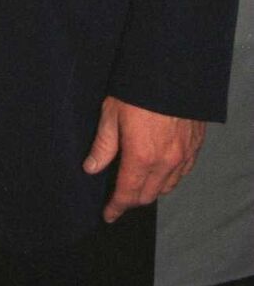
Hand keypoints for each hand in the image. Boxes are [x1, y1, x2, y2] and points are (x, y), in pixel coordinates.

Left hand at [83, 96, 204, 222]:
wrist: (173, 70)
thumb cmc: (137, 90)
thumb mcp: (111, 114)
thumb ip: (103, 145)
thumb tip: (92, 168)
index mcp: (141, 157)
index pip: (127, 193)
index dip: (116, 207)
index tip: (108, 215)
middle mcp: (165, 162)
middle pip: (148, 195)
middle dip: (132, 201)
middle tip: (119, 199)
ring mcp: (183, 155)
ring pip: (167, 186)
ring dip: (152, 190)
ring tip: (138, 185)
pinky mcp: (195, 145)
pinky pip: (183, 172)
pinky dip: (170, 178)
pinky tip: (162, 172)